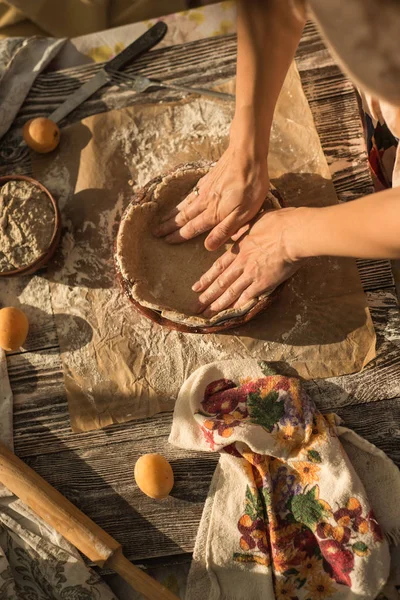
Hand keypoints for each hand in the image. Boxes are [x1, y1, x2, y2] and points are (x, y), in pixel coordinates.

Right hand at [153, 143, 269, 250]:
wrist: (247, 153)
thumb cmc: (250, 185)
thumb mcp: (244, 213)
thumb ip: (225, 229)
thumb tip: (208, 246)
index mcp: (214, 213)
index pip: (193, 228)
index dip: (179, 236)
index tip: (166, 241)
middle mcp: (205, 202)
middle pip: (184, 216)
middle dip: (169, 226)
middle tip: (156, 232)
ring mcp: (205, 188)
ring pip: (185, 204)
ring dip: (172, 213)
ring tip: (162, 219)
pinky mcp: (209, 177)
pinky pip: (191, 193)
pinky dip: (182, 200)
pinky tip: (182, 201)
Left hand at [193, 207, 304, 316]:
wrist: (292, 234)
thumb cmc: (278, 223)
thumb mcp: (253, 220)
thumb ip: (242, 229)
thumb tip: (233, 232)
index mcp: (239, 249)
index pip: (218, 267)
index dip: (206, 279)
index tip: (196, 288)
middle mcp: (241, 263)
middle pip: (220, 282)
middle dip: (206, 296)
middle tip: (195, 307)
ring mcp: (251, 274)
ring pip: (230, 292)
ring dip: (217, 304)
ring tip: (206, 313)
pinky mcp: (264, 283)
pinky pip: (248, 296)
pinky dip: (238, 304)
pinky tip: (230, 312)